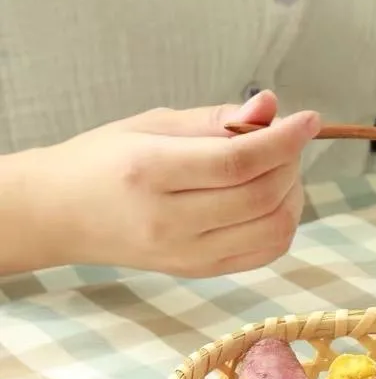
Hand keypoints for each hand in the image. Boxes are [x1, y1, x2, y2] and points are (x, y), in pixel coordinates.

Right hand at [32, 91, 319, 276]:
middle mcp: (171, 221)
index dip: (283, 140)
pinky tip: (273, 200)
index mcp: (150, 172)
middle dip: (290, 164)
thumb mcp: (152, 124)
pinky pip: (265, 253)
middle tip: (287, 142)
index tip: (309, 120)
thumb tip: (271, 106)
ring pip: (273, 230)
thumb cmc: (105, 160)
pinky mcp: (202, 272)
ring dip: (293, 195)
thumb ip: (216, 119)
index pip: (237, 162)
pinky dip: (283, 224)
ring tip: (280, 171)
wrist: (63, 216)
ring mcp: (189, 255)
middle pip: (261, 197)